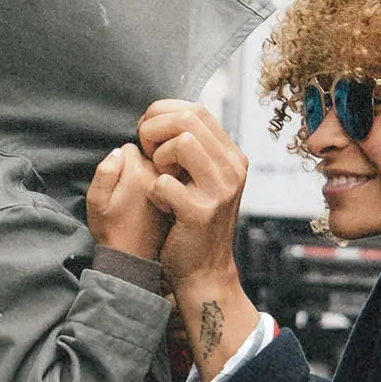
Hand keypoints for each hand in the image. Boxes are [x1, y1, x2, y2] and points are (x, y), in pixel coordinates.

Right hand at [87, 144, 170, 260]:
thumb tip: (119, 151)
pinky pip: (169, 179)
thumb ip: (105, 172)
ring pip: (159, 166)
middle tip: (128, 192)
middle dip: (136, 166)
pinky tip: (154, 203)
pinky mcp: (180, 195)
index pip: (129, 148)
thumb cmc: (111, 230)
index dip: (119, 164)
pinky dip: (163, 185)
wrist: (134, 259)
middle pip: (147, 154)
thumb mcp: (96, 202)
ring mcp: (172, 184)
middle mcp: (158, 174)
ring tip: (140, 199)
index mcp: (137, 172)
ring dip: (150, 175)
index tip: (117, 183)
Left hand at [138, 100, 259, 381]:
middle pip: (188, 118)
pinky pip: (164, 182)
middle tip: (147, 153)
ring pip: (181, 142)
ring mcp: (221, 190)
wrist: (204, 272)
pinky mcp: (201, 212)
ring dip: (158, 157)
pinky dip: (154, 191)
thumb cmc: (193, 221)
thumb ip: (194, 149)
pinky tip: (163, 204)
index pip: (196, 109)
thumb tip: (166, 115)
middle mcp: (233, 168)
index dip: (163, 113)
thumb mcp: (204, 179)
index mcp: (232, 156)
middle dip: (155, 129)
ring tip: (158, 176)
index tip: (149, 134)